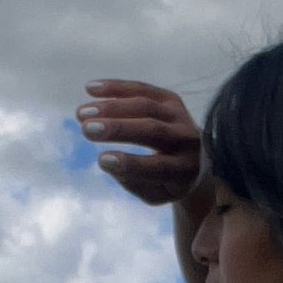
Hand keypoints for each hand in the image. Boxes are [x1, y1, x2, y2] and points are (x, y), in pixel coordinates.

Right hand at [76, 79, 205, 205]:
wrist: (200, 161)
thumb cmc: (169, 182)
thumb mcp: (155, 194)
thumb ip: (134, 183)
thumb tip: (109, 163)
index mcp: (185, 171)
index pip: (158, 167)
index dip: (130, 163)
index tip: (102, 160)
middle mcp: (187, 140)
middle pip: (152, 130)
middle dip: (118, 129)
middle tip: (86, 129)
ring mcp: (181, 116)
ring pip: (146, 106)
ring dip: (111, 107)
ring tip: (81, 113)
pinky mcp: (171, 99)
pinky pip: (143, 89)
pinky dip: (116, 88)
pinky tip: (91, 89)